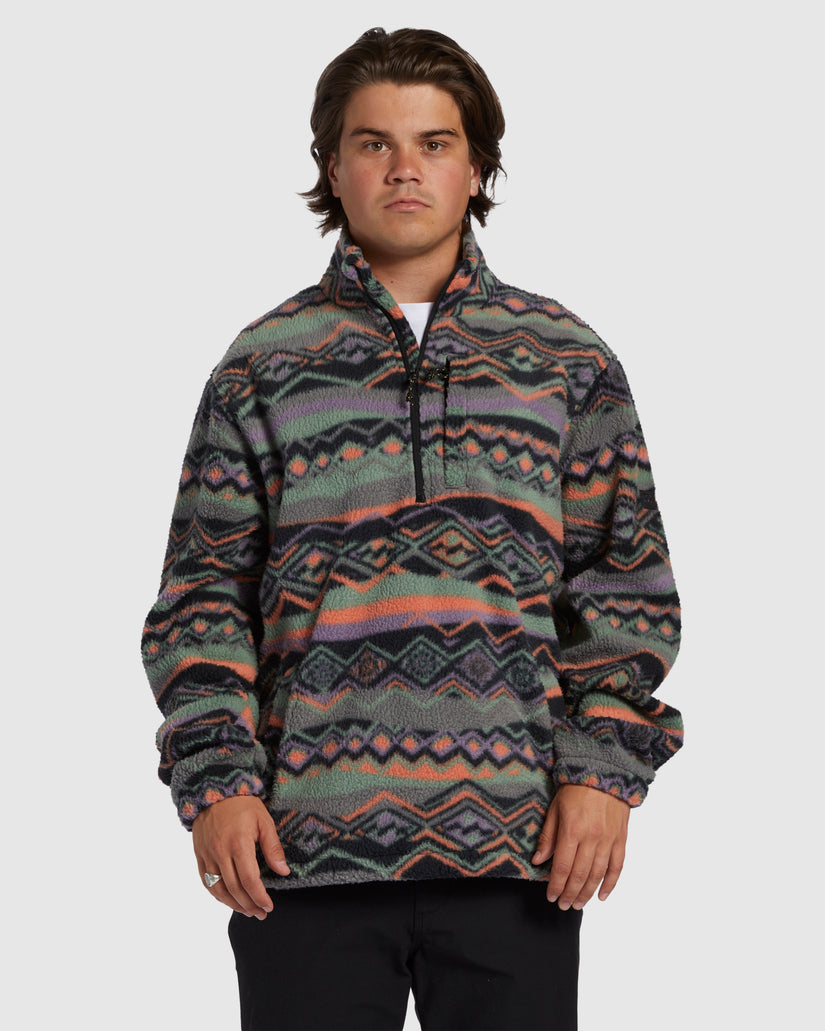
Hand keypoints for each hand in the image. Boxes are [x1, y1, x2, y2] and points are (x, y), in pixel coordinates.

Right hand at [192, 795, 289, 918]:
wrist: (214, 789)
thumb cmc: (242, 804)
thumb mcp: (263, 820)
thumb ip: (273, 847)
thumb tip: (283, 872)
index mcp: (238, 844)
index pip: (250, 880)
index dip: (260, 897)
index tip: (269, 907)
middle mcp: (220, 853)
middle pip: (234, 889)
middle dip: (249, 905)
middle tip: (261, 913)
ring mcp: (207, 855)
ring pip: (219, 890)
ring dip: (233, 905)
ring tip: (247, 911)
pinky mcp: (199, 855)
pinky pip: (206, 882)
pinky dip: (217, 896)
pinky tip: (228, 900)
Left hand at [531, 785, 628, 909]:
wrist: (604, 771)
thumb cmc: (576, 788)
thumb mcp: (555, 808)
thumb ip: (548, 836)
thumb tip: (538, 861)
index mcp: (572, 829)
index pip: (562, 866)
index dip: (556, 885)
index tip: (551, 896)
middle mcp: (591, 837)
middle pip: (579, 874)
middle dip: (569, 893)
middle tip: (563, 905)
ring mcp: (608, 839)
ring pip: (598, 874)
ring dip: (587, 893)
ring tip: (578, 905)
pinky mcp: (621, 838)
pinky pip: (617, 866)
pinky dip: (610, 883)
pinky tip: (602, 896)